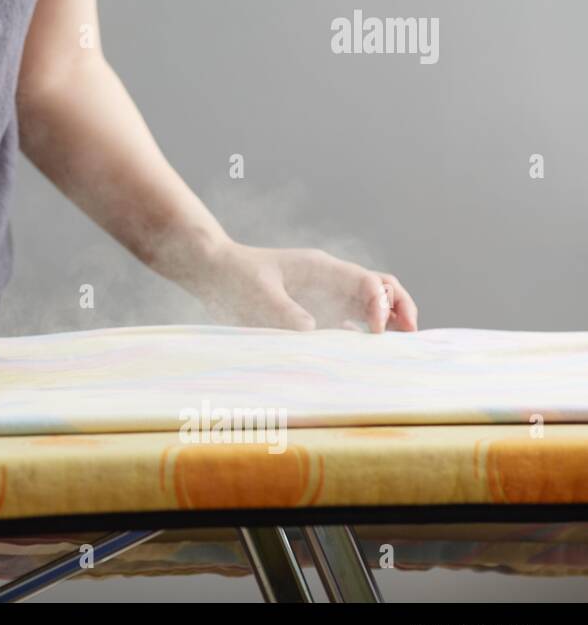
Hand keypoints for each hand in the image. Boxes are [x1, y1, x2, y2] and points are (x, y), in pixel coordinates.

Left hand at [187, 242, 418, 332]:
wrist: (214, 269)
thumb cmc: (235, 274)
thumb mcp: (258, 293)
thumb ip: (284, 311)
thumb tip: (312, 331)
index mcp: (321, 267)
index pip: (366, 282)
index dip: (381, 304)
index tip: (376, 332)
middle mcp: (330, 279)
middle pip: (379, 288)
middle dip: (399, 308)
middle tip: (410, 336)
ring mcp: (324, 295)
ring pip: (369, 305)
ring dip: (387, 323)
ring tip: (399, 350)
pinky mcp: (315, 312)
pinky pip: (347, 321)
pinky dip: (362, 336)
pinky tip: (365, 357)